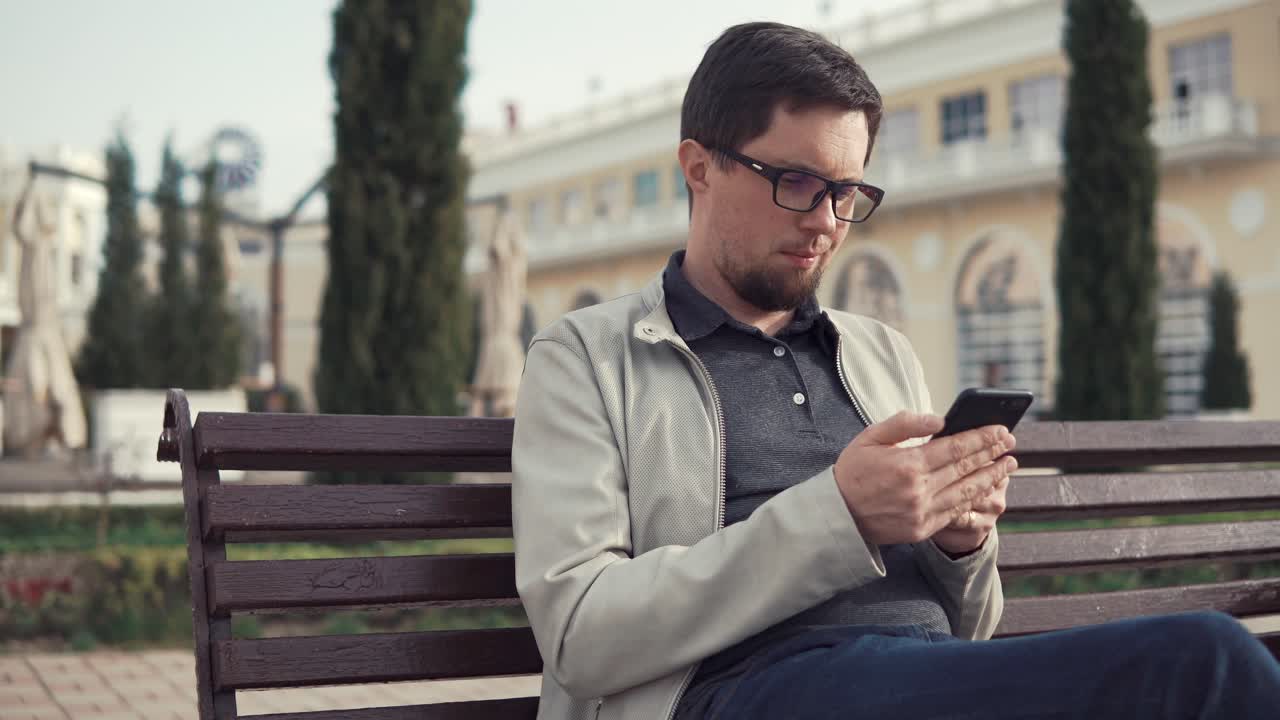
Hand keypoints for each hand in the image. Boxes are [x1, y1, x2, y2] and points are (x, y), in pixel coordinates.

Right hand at [832, 412, 1015, 546]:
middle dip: (991, 453)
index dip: (981, 438)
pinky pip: (956, 512)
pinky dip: (974, 499)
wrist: (837, 514)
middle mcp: (919, 490)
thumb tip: (939, 419)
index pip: (955, 447)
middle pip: (966, 468)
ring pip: (967, 492)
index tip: (1000, 429)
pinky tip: (986, 488)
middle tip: (1010, 442)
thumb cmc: (853, 470)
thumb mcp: (871, 436)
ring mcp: (923, 512)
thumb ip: (905, 424)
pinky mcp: (923, 529)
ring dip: (991, 477)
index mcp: (907, 464)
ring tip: (1008, 465)